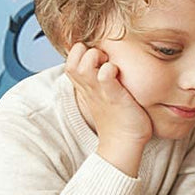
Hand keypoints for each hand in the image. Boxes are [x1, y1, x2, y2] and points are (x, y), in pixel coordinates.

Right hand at [65, 42, 152, 173]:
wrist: (123, 144)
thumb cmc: (118, 118)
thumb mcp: (102, 95)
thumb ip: (99, 79)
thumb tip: (106, 64)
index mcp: (86, 87)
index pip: (71, 61)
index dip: (80, 52)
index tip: (97, 55)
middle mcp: (89, 88)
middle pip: (72, 62)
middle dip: (84, 51)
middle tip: (103, 57)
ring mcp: (100, 93)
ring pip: (83, 66)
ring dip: (94, 58)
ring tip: (109, 63)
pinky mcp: (114, 97)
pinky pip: (105, 78)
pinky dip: (109, 70)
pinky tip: (116, 72)